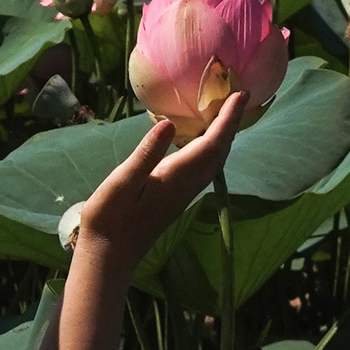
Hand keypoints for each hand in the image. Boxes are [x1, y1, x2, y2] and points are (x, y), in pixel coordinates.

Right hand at [71, 93, 244, 260]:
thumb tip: (169, 124)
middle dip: (231, 124)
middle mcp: (187, 185)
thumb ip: (146, 154)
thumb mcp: (122, 182)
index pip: (211, 143)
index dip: (227, 118)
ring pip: (214, 161)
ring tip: (226, 113)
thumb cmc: (109, 217)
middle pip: (219, 151)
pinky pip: (203, 168)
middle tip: (240, 96)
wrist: (110, 254)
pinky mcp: (177, 198)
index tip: (240, 94)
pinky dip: (210, 149)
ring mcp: (184, 194)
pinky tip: (201, 141)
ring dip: (223, 136)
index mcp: (176, 177)